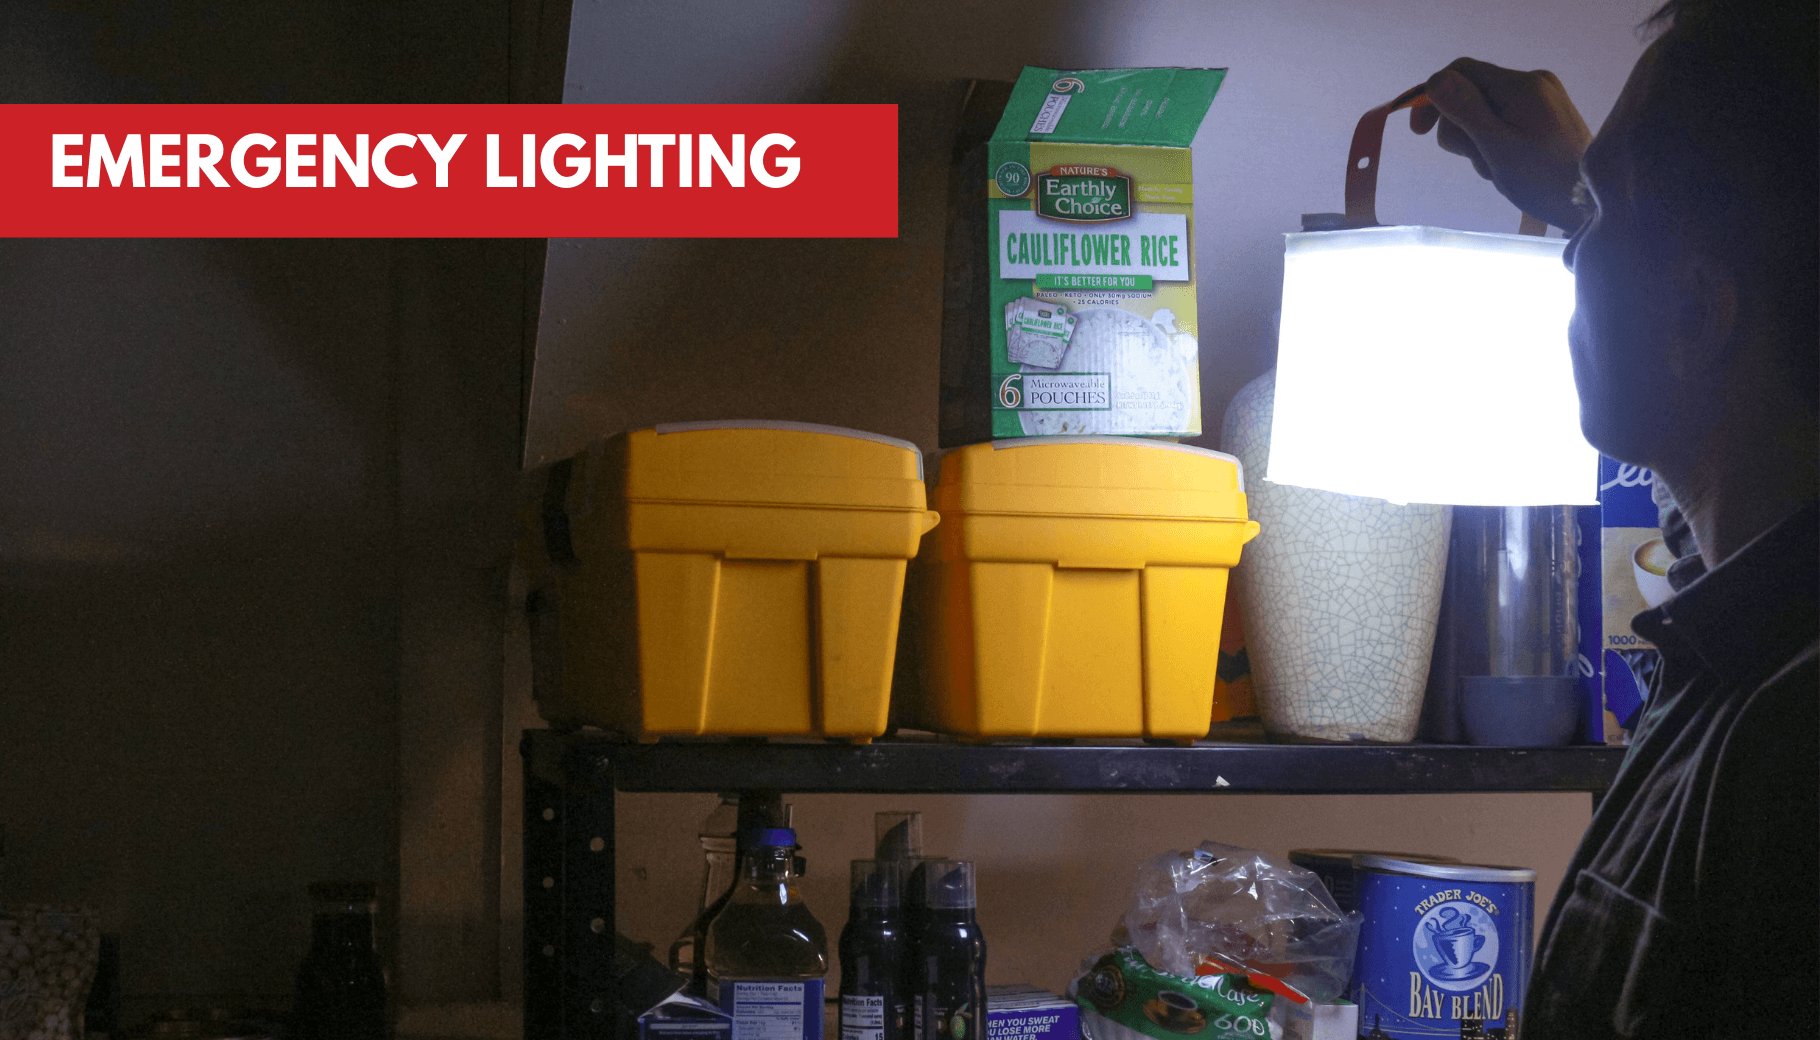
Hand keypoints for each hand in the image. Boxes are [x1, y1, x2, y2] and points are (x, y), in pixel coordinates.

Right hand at [1411, 58, 1591, 231]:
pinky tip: (1506, 163)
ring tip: (1495, 167)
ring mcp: (1541, 97)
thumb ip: (1465, 110)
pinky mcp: (1545, 113)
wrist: (1590, 201)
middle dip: (1461, 127)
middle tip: (1476, 160)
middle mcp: (1532, 81)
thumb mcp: (1496, 146)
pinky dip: (1494, 140)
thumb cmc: (1542, 178)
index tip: (1419, 133)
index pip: (1460, 71)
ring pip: (1484, 108)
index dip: (1433, 98)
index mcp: (1520, 85)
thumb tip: (1435, 81)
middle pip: (1471, 91)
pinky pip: (1503, 118)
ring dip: (1477, 139)